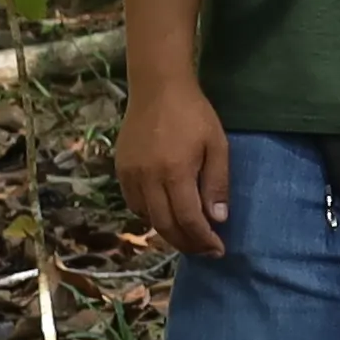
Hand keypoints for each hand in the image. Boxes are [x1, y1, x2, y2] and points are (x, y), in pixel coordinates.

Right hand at [116, 78, 233, 256]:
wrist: (157, 88)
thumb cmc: (194, 114)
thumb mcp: (217, 145)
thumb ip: (217, 183)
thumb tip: (218, 219)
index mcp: (174, 172)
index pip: (188, 219)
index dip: (203, 239)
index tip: (218, 250)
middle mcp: (147, 178)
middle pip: (164, 225)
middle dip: (186, 243)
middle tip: (205, 251)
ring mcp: (130, 175)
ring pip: (147, 218)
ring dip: (168, 232)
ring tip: (189, 236)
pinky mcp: (120, 170)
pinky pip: (134, 204)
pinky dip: (151, 216)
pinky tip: (167, 214)